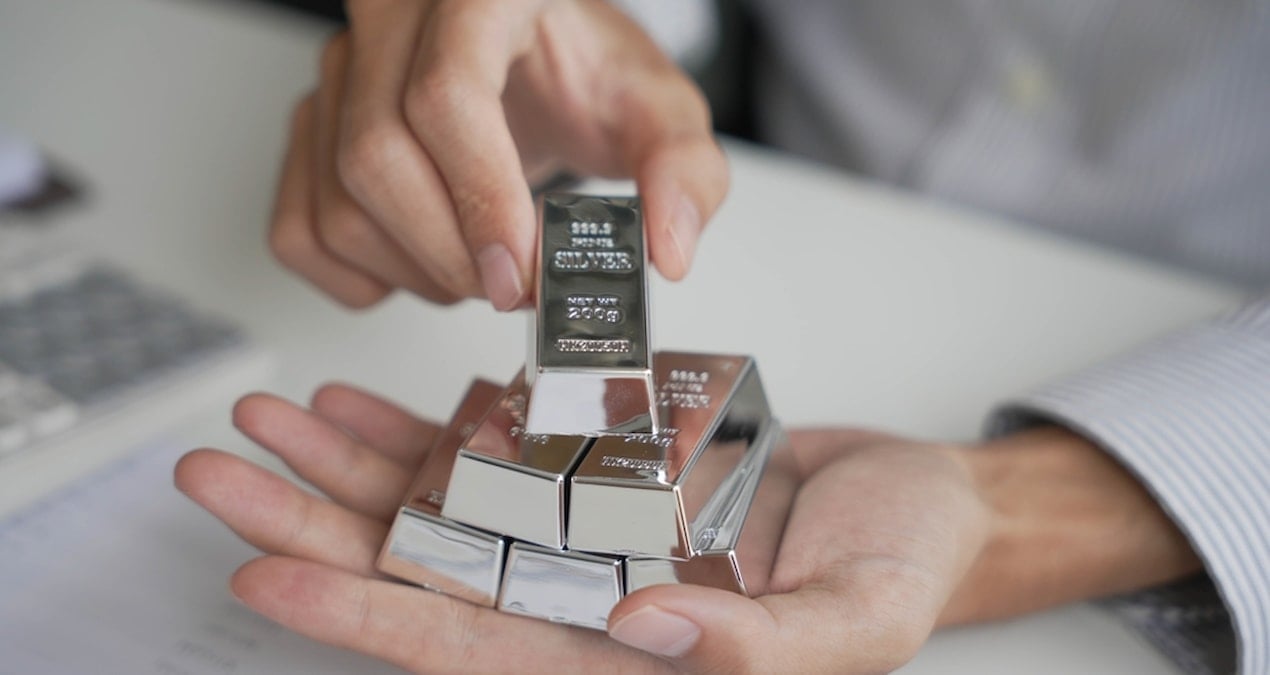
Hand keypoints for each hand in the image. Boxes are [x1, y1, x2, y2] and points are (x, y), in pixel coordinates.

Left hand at [176, 385, 996, 672]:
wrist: (923, 504)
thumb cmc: (904, 570)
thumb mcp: (853, 625)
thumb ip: (750, 649)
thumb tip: (638, 631)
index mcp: (623, 657)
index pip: (470, 645)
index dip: (367, 615)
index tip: (265, 572)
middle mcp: (582, 600)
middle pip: (424, 567)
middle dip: (316, 522)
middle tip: (220, 473)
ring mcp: (584, 533)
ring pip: (439, 503)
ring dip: (347, 464)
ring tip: (265, 420)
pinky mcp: (600, 475)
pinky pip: (490, 452)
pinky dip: (420, 428)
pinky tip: (354, 405)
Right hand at [269, 0, 727, 310]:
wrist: (532, 54)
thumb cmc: (583, 69)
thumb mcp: (656, 106)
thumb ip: (684, 170)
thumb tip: (665, 250)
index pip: (446, 96)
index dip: (480, 199)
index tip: (522, 273)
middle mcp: (393, 23)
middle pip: (376, 155)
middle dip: (451, 254)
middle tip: (516, 285)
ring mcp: (340, 72)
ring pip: (335, 199)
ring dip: (412, 271)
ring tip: (478, 270)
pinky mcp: (311, 125)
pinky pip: (296, 227)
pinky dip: (355, 278)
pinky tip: (419, 265)